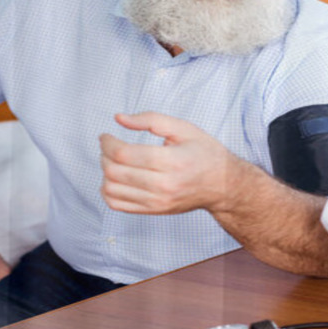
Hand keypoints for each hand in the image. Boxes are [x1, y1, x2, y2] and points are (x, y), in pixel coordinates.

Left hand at [100, 112, 239, 215]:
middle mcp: (164, 185)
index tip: (106, 135)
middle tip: (109, 146)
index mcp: (172, 161)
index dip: (108, 142)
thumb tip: (118, 118)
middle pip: (115, 171)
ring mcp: (158, 201)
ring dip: (105, 172)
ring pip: (111, 189)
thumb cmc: (205, 153)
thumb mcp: (184, 128)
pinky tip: (117, 178)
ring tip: (114, 161)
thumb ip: (150, 119)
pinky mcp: (154, 210)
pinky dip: (108, 190)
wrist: (223, 185)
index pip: (124, 154)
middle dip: (104, 155)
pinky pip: (117, 204)